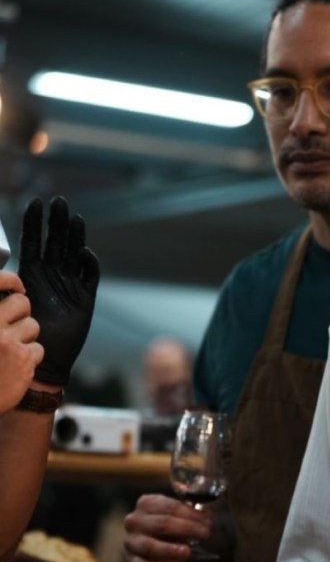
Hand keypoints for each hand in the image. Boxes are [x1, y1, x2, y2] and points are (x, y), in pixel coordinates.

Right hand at [0, 271, 43, 412]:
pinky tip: (16, 367)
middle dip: (22, 315)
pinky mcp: (23, 357)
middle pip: (22, 303)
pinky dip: (30, 358)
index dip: (12, 281)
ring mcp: (6, 340)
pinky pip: (38, 349)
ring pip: (33, 327)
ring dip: (26, 339)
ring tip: (10, 353)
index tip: (18, 288)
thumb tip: (14, 297)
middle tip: (13, 330)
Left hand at [18, 196, 99, 385]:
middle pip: (56, 242)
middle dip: (57, 222)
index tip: (36, 202)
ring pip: (73, 254)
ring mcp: (69, 284)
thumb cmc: (20, 333)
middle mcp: (51, 274)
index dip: (35, 222)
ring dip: (75, 236)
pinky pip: (89, 276)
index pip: (34, 241)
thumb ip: (4, 282)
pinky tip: (83, 252)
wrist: (42, 359)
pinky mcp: (85, 297)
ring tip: (75, 219)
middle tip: (59, 202)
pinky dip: (88, 264)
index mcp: (31, 272)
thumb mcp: (7, 301)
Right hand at [124, 494, 213, 561]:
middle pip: (162, 524)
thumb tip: (207, 517)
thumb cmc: (166, 523)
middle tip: (204, 533)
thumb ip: (189, 512)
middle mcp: (135, 521)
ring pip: (150, 545)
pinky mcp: (132, 560)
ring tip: (186, 551)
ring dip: (169, 549)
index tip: (207, 520)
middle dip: (186, 529)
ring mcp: (131, 541)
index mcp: (146, 503)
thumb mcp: (175, 512)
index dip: (192, 514)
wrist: (147, 538)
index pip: (171, 507)